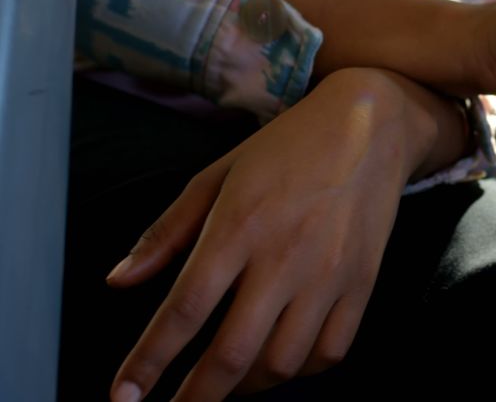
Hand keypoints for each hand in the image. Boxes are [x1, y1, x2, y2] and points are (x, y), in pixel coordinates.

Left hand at [106, 69, 464, 400]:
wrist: (370, 127)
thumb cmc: (287, 148)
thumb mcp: (216, 175)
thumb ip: (166, 232)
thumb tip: (118, 281)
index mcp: (239, 227)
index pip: (183, 312)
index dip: (147, 363)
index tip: (124, 396)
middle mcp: (284, 258)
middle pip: (232, 354)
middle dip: (195, 398)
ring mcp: (329, 275)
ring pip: (283, 362)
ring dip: (247, 387)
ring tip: (227, 384)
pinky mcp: (362, 283)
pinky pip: (331, 350)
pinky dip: (301, 370)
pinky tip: (281, 361)